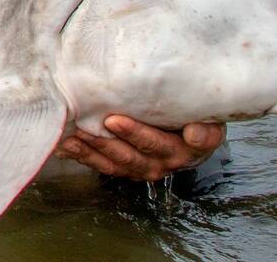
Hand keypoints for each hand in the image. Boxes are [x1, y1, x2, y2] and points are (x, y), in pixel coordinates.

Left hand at [58, 116, 222, 181]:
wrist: (195, 121)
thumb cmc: (198, 111)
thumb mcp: (210, 114)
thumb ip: (205, 126)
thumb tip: (194, 133)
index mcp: (187, 150)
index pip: (161, 145)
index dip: (138, 134)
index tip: (116, 120)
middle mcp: (165, 162)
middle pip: (133, 156)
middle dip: (107, 141)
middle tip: (85, 124)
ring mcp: (144, 166)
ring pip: (115, 163)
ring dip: (92, 150)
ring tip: (72, 136)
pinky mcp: (126, 166)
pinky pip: (104, 164)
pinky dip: (84, 155)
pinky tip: (66, 145)